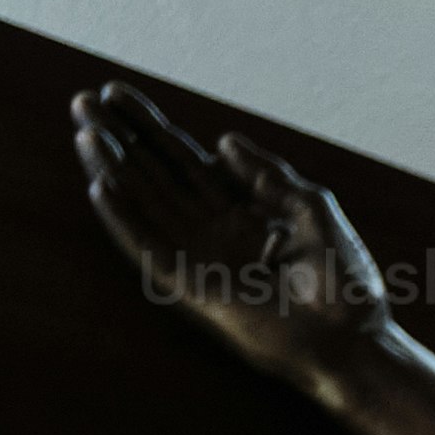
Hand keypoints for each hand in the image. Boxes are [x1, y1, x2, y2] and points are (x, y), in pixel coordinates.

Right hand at [75, 81, 398, 395]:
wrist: (352, 342)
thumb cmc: (345, 283)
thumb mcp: (313, 211)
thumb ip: (268, 175)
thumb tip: (220, 141)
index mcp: (240, 210)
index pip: (183, 159)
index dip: (150, 127)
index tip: (115, 92)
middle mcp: (211, 230)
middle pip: (154, 174)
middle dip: (119, 138)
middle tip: (82, 100)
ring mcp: (198, 258)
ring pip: (143, 204)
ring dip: (111, 169)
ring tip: (85, 132)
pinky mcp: (191, 288)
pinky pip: (149, 249)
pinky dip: (124, 220)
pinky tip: (102, 187)